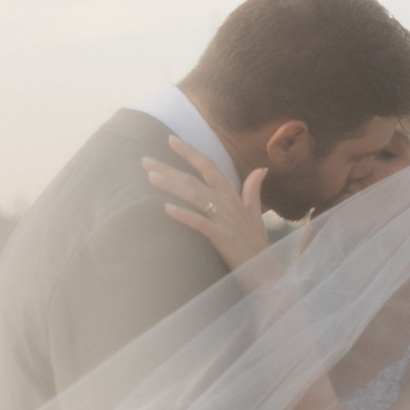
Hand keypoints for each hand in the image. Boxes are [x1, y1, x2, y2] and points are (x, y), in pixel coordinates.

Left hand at [142, 137, 273, 274]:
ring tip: (151, 177)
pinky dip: (183, 215)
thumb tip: (261, 169)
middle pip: (194, 179)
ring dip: (172, 186)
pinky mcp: (221, 237)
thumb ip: (253, 189)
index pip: (209, 166)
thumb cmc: (256, 242)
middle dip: (169, 168)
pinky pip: (199, 223)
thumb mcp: (255, 212)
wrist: (265, 269)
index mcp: (232, 195)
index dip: (190, 152)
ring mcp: (224, 220)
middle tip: (145, 161)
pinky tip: (166, 209)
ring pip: (194, 196)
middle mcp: (227, 203)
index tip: (170, 139)